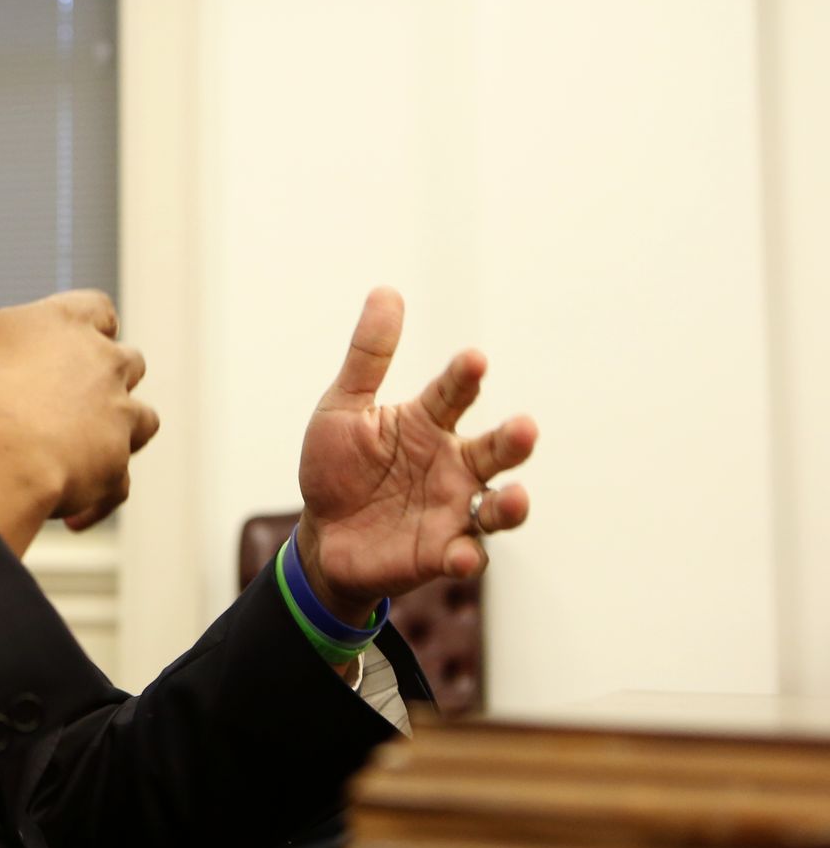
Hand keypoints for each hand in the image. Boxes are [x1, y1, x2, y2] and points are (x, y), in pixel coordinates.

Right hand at [0, 206, 159, 554]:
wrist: (0, 454)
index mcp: (71, 325)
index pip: (98, 309)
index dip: (87, 323)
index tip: (70, 337)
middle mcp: (106, 365)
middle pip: (126, 362)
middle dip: (107, 379)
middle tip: (66, 399)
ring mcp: (118, 417)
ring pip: (140, 420)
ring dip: (117, 432)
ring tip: (76, 450)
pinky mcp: (117, 467)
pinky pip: (118, 484)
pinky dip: (100, 494)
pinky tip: (71, 513)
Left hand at [297, 288, 538, 622]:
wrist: (322, 535)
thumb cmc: (338, 468)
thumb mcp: (343, 409)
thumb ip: (368, 357)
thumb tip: (386, 291)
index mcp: (429, 423)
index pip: (453, 394)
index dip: (463, 378)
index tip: (472, 360)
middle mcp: (453, 465)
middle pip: (494, 450)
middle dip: (512, 441)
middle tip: (524, 428)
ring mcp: (453, 511)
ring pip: (496, 507)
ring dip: (511, 504)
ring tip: (513, 497)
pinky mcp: (441, 553)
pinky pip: (465, 555)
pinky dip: (467, 556)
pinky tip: (462, 555)